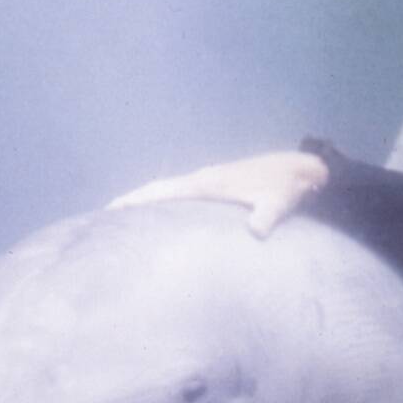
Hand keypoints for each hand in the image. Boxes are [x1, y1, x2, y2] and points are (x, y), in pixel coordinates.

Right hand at [107, 151, 329, 237]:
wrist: (300, 170)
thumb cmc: (288, 189)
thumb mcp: (279, 204)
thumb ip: (267, 217)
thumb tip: (256, 231)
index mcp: (209, 183)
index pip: (165, 191)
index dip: (139, 201)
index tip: (112, 210)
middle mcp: (203, 179)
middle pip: (158, 189)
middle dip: (131, 201)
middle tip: (102, 218)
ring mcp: (208, 181)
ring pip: (167, 191)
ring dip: (144, 202)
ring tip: (119, 220)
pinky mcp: (215, 186)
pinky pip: (180, 195)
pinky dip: (162, 202)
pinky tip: (158, 218)